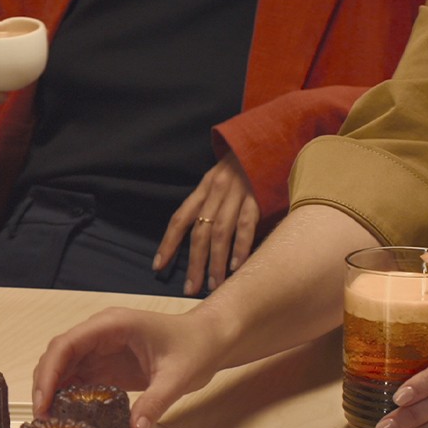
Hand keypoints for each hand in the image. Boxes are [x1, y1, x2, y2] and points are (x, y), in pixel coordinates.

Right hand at [31, 306, 224, 427]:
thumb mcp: (178, 377)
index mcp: (112, 325)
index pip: (67, 344)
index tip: (43, 401)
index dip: (50, 371)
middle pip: (59, 355)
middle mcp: (100, 333)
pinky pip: (79, 379)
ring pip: (64, 367)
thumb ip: (155, 403)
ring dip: (53, 391)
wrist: (210, 340)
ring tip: (50, 421)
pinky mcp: (107, 365)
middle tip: (43, 418)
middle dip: (45, 384)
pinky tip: (67, 416)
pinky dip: (69, 396)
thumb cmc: (195, 347)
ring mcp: (101, 349)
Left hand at [154, 152, 259, 295]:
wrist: (269, 139)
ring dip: (216, 262)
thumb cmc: (244, 165)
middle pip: (199, 232)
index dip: (168, 243)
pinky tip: (237, 267)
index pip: (179, 219)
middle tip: (190, 289)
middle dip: (194, 263)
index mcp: (203, 188)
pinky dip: (241, 247)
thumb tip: (201, 238)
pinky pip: (246, 225)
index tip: (158, 266)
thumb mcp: (219, 178)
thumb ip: (210, 204)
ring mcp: (237, 194)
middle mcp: (216, 192)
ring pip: (220, 233)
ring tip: (213, 286)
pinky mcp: (257, 196)